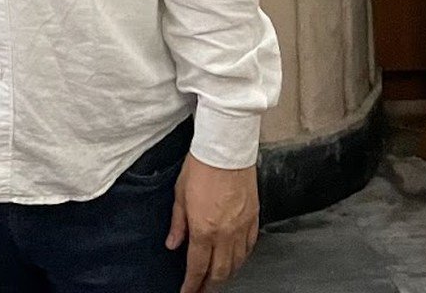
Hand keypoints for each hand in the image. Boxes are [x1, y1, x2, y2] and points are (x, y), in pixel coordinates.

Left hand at [168, 156, 259, 290]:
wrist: (226, 148)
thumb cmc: (201, 166)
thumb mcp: (180, 193)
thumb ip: (178, 223)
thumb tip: (172, 244)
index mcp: (203, 229)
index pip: (197, 267)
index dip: (191, 285)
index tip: (187, 292)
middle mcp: (225, 234)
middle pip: (219, 272)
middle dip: (209, 286)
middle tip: (201, 290)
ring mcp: (242, 228)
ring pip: (236, 264)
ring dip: (225, 275)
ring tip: (216, 278)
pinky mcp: (254, 220)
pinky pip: (249, 248)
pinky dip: (241, 259)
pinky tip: (235, 259)